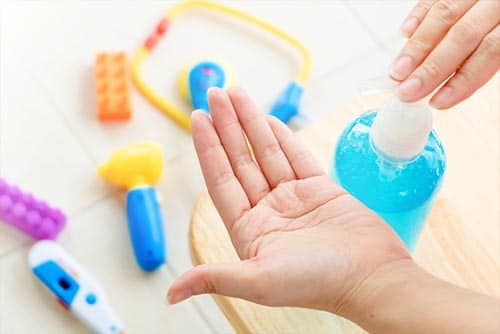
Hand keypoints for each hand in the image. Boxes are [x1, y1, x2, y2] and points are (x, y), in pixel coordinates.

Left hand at [167, 87, 410, 316]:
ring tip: (237, 93)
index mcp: (249, 229)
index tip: (198, 117)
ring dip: (251, 122)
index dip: (208, 148)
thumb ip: (214, 278)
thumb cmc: (317, 283)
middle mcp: (268, 211)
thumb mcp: (258, 281)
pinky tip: (268, 119)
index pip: (221, 180)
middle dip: (227, 125)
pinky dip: (282, 137)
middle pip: (240, 160)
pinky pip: (295, 157)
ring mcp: (293, 199)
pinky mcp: (320, 189)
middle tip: (215, 92)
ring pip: (266, 153)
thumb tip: (169, 295)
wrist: (372, 277)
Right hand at [391, 0, 498, 108]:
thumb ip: (485, 58)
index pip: (491, 50)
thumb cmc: (498, 30)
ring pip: (444, 15)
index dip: (463, 79)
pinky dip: (418, 15)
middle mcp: (496, 2)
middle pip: (463, 35)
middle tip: (407, 90)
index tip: (438, 102)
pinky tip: (405, 33)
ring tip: (397, 71)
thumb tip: (450, 87)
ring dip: (416, 47)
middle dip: (430, 67)